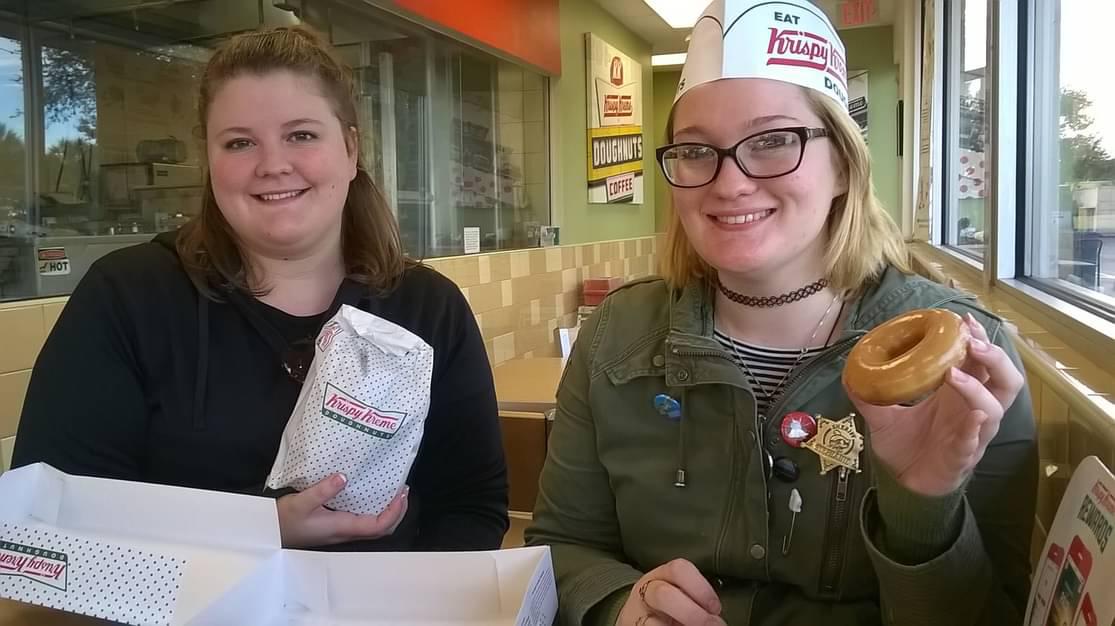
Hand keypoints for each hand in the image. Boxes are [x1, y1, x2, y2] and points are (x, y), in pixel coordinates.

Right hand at [276, 473, 408, 547]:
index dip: (394, 512)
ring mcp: (342, 530)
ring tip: (392, 490)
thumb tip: (344, 477)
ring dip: (388, 511)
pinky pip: (363, 520)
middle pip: (382, 529)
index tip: (401, 493)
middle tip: (403, 490)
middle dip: (397, 511)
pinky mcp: (336, 525)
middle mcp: (346, 531)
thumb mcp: (301, 502)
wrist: (270, 532)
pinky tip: (371, 493)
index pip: (378, 526)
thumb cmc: (284, 520)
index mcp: (342, 527)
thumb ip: (323, 490)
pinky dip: (374, 509)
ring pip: (374, 526)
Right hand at [616, 559, 725, 625]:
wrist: (635, 619)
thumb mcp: (678, 593)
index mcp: (661, 575)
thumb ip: (695, 599)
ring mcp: (637, 614)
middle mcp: (646, 592)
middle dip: (692, 613)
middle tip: (713, 625)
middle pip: (664, 595)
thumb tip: (717, 618)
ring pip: (653, 623)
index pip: (679, 569)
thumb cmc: (667, 606)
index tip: (716, 608)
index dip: (701, 588)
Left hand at [847, 313, 1024, 496]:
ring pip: (995, 408)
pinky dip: (975, 427)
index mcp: (958, 394)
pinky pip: (975, 441)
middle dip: (994, 357)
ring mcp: (972, 434)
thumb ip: (869, 394)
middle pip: (1004, 379)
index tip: (963, 320)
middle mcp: (972, 410)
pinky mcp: (963, 457)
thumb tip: (850, 372)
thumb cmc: (905, 446)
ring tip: (955, 374)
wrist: (903, 484)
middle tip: (971, 341)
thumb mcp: (882, 415)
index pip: (980, 361)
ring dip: (978, 388)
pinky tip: (974, 416)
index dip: (979, 339)